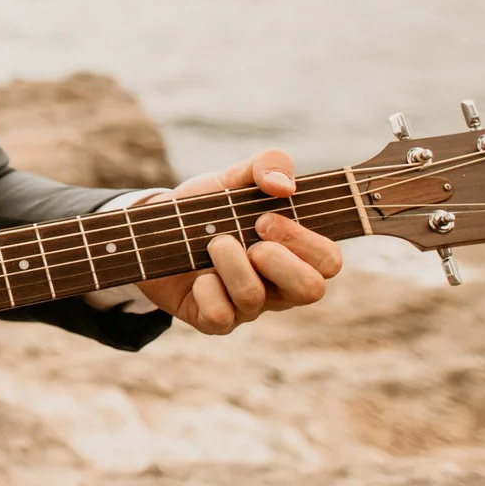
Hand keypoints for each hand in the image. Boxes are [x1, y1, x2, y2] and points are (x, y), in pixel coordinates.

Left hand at [133, 149, 342, 334]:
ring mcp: (249, 307)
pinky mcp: (216, 322)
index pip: (329, 261)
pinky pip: (220, 316)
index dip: (303, 241)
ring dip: (230, 263)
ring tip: (212, 245)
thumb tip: (285, 186)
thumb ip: (269, 164)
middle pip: (311, 290)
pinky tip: (198, 275)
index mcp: (296, 253)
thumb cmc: (208, 208)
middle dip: (278, 259)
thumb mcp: (236, 177)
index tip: (265, 219)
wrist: (155, 230)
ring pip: (254, 298)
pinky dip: (205, 289)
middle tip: (250, 237)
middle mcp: (279, 285)